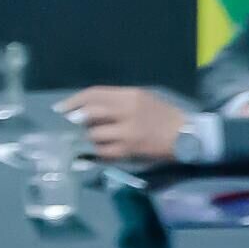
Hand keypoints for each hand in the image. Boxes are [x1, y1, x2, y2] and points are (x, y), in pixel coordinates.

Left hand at [60, 87, 185, 164]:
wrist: (187, 136)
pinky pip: (102, 152)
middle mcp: (127, 111)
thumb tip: (85, 110)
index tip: (60, 109)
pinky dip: (94, 153)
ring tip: (88, 139)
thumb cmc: (164, 116)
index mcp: (131, 95)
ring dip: (87, 138)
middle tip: (68, 125)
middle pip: (90, 113)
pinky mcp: (129, 150)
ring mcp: (127, 132)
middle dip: (75, 120)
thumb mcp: (143, 99)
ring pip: (94, 134)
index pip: (95, 94)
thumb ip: (116, 102)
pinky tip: (92, 153)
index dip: (74, 101)